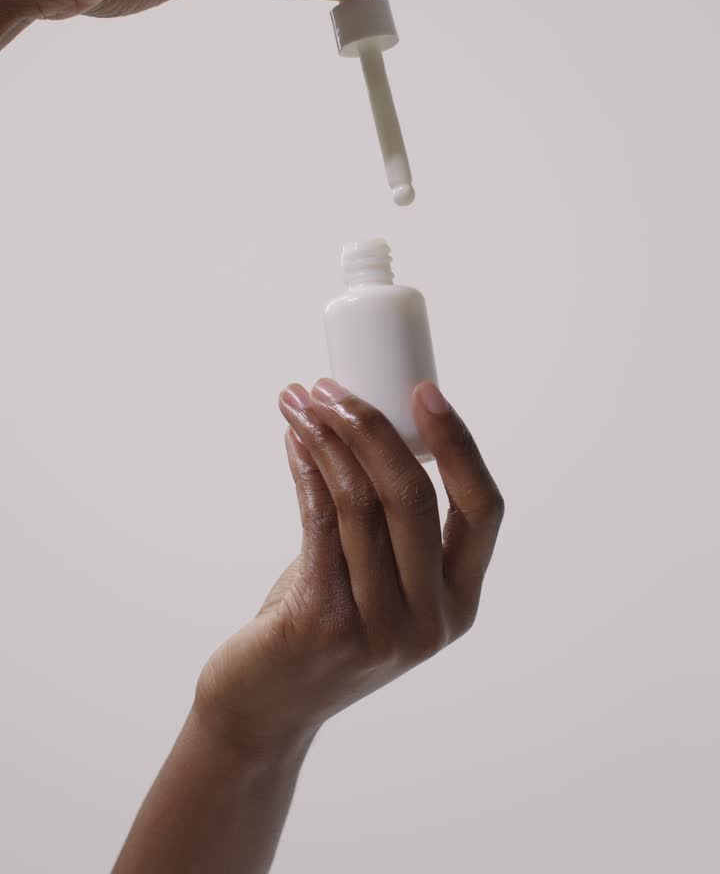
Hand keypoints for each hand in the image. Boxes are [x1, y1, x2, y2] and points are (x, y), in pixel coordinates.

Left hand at [195, 379, 503, 754]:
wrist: (265, 704)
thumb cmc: (324, 620)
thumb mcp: (377, 576)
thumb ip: (388, 521)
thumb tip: (368, 415)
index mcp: (460, 600)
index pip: (483, 509)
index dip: (460, 443)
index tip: (425, 389)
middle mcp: (431, 619)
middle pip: (414, 496)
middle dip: (372, 427)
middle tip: (332, 386)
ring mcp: (381, 628)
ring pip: (361, 504)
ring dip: (327, 439)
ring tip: (300, 401)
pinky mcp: (326, 625)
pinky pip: (320, 522)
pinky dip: (306, 469)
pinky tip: (293, 440)